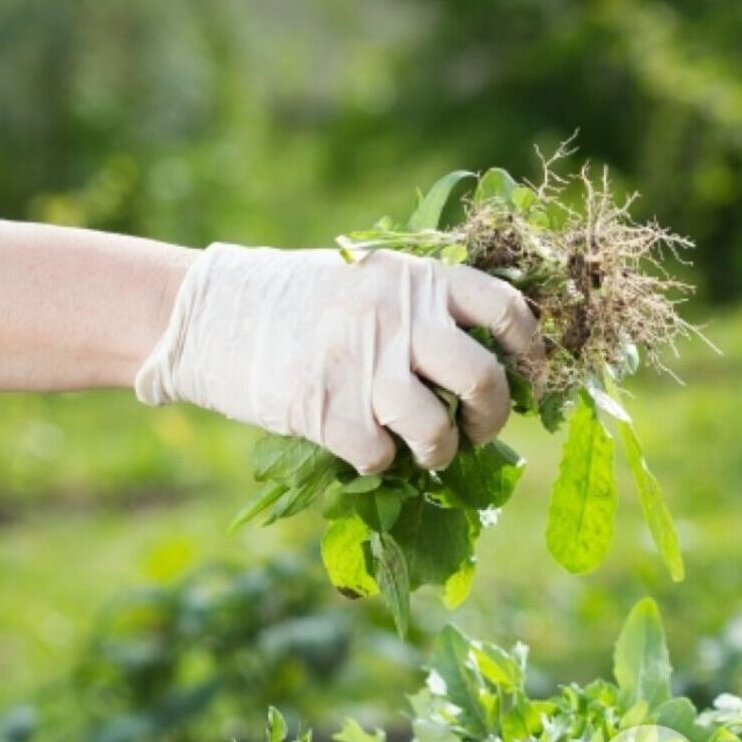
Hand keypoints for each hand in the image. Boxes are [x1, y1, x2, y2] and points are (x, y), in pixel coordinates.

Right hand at [134, 244, 543, 473]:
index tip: (528, 371)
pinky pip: (381, 457)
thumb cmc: (295, 300)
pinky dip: (379, 462)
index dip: (530, 347)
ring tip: (426, 452)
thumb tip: (487, 359)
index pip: (504, 307)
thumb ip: (419, 306)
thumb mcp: (365, 278)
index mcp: (415, 279)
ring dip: (439, 452)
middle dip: (491, 416)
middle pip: (483, 379)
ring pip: (437, 432)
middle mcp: (398, 319)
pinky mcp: (327, 412)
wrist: (212, 313)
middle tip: (478, 427)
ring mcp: (363, 367)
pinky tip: (364, 447)